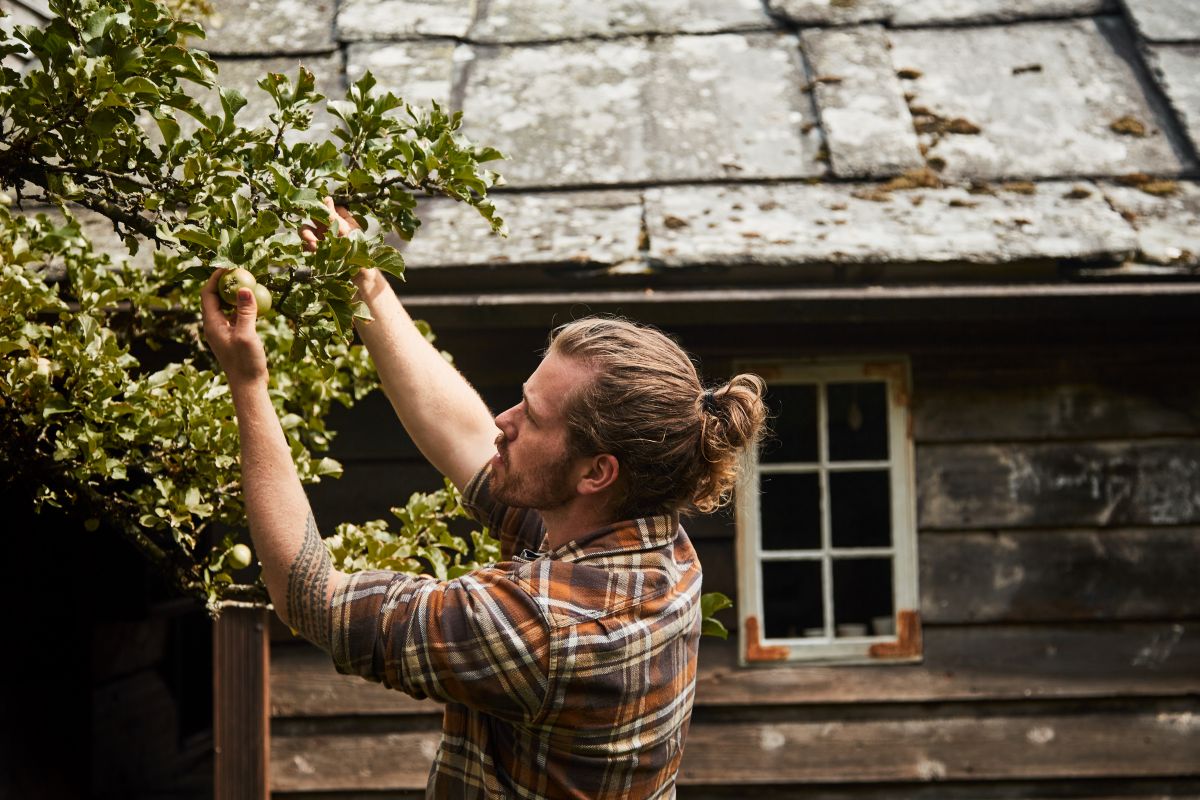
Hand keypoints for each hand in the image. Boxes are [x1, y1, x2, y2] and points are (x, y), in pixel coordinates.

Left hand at [201, 268, 267, 387]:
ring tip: (250, 284)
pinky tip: (257, 304)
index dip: (216, 279)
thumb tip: (243, 288)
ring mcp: (225, 331)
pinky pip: (237, 316)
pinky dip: (244, 307)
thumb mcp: (247, 335)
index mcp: (212, 324)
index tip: (229, 267)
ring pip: (227, 307)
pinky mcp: (235, 336)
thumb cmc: (245, 363)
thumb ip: (245, 312)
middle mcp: (215, 326)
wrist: (248, 386)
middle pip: (216, 298)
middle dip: (226, 284)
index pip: (208, 294)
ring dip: (236, 295)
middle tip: (241, 272)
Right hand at [299, 197, 381, 298]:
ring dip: (307, 234)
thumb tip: (326, 197)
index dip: (322, 207)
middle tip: (312, 223)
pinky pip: (307, 246)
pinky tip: (314, 251)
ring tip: (312, 242)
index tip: (316, 206)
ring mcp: (325, 242)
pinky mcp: (319, 255)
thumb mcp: (347, 233)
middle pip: (315, 218)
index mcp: (344, 222)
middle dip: (311, 221)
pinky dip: (309, 247)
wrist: (360, 282)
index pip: (329, 208)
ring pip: (308, 232)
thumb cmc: (359, 255)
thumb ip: (333, 217)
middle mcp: (333, 230)